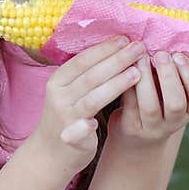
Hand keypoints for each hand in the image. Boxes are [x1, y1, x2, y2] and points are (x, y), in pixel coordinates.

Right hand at [32, 36, 146, 174]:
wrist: (50, 151)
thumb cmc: (68, 115)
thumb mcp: (70, 90)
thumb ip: (88, 74)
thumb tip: (116, 48)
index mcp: (58, 81)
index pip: (83, 60)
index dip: (104, 49)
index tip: (125, 39)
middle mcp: (58, 97)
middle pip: (90, 75)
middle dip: (116, 60)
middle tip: (139, 48)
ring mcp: (64, 118)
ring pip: (91, 99)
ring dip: (114, 85)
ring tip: (137, 73)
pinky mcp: (70, 139)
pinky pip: (76, 131)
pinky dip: (83, 127)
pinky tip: (92, 124)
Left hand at [108, 51, 188, 150]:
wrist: (137, 137)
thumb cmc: (157, 101)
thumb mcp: (171, 91)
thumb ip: (173, 72)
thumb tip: (167, 38)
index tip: (179, 55)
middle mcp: (174, 122)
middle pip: (176, 103)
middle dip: (169, 76)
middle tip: (161, 54)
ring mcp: (152, 128)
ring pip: (150, 107)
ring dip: (146, 80)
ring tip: (141, 58)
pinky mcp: (131, 128)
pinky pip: (129, 106)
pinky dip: (128, 86)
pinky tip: (125, 68)